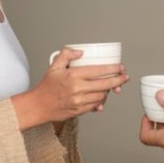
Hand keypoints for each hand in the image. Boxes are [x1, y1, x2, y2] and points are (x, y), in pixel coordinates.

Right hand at [12, 47, 129, 129]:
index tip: (120, 67)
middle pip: (105, 84)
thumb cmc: (46, 86)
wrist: (38, 106)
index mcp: (73, 76)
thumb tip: (80, 51)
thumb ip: (66, 54)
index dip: (113, 69)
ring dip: (109, 90)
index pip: (99, 71)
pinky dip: (101, 100)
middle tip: (124, 77)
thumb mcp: (54, 66)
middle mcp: (78, 89)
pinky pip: (96, 105)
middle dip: (118, 80)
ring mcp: (79, 101)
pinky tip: (101, 95)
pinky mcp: (79, 111)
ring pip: (102, 95)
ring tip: (112, 85)